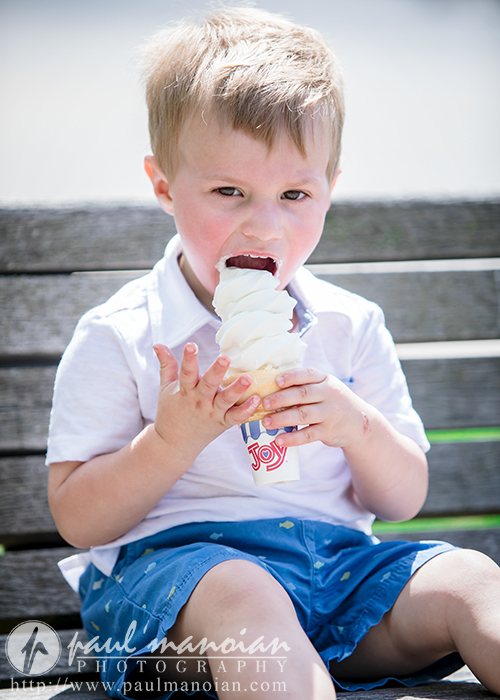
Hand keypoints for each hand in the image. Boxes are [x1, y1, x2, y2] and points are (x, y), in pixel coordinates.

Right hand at [153, 343, 259, 458]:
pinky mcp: (222, 424)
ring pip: (225, 401)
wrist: (172, 444)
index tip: (191, 345)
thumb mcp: (165, 388)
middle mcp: (199, 401)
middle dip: (216, 371)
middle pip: (208, 385)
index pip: (186, 372)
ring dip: (237, 390)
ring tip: (248, 378)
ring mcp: (211, 413)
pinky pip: (235, 418)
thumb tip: (158, 344)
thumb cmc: (170, 412)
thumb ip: (166, 365)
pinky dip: (246, 410)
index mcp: (184, 390)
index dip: (188, 359)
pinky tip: (257, 399)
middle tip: (224, 358)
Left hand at [261, 367, 367, 448]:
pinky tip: (279, 440)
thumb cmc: (334, 402)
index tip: (276, 381)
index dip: (291, 377)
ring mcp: (330, 413)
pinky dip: (292, 439)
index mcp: (325, 380)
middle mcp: (329, 394)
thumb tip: (271, 386)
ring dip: (282, 419)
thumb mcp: (326, 387)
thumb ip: (306, 385)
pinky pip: (307, 435)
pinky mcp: (328, 431)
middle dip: (281, 399)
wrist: (360, 423)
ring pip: (302, 415)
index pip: (307, 374)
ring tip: (266, 422)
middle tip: (264, 403)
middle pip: (302, 395)